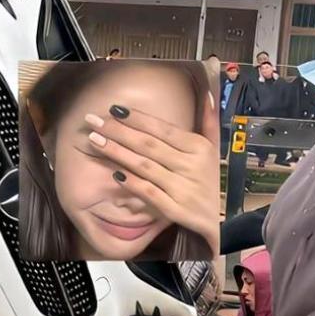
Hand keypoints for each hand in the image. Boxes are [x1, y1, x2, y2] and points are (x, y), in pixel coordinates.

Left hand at [82, 93, 219, 256]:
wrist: (221, 223)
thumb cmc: (210, 181)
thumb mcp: (214, 150)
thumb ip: (209, 121)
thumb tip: (206, 92)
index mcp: (199, 148)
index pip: (164, 129)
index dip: (138, 118)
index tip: (114, 109)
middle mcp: (190, 166)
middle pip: (148, 145)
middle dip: (118, 131)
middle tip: (93, 121)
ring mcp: (182, 189)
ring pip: (145, 167)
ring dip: (117, 153)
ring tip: (95, 140)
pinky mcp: (175, 210)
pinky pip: (149, 193)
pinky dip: (132, 183)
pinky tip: (114, 174)